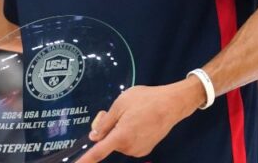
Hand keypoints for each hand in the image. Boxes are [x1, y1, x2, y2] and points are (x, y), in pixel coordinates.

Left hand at [77, 80, 202, 161]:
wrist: (172, 104)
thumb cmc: (145, 100)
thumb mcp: (119, 105)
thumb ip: (104, 123)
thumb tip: (94, 137)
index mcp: (121, 136)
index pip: (98, 152)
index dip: (86, 160)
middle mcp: (130, 148)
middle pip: (109, 142)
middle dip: (108, 129)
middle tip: (115, 112)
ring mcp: (139, 150)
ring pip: (119, 142)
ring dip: (119, 131)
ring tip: (132, 114)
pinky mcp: (146, 148)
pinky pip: (130, 143)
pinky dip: (129, 134)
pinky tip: (138, 121)